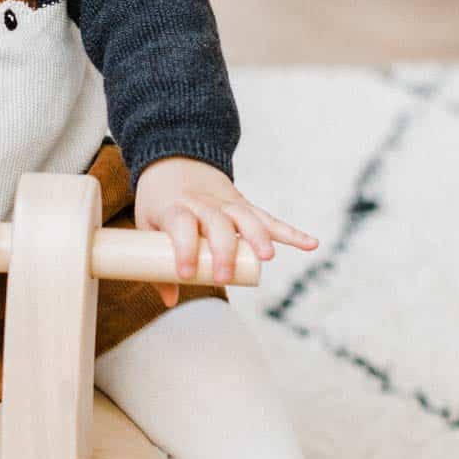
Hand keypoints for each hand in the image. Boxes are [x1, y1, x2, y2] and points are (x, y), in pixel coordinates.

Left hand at [133, 157, 318, 309]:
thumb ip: (155, 263)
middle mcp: (203, 202)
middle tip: (224, 277)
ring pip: (246, 217)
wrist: (174, 158)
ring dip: (258, 236)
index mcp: (175, 207)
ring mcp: (226, 202)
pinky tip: (310, 244)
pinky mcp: (244, 204)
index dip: (184, 248)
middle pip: (217, 223)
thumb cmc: (160, 201)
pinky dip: (291, 232)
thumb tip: (170, 300)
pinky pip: (269, 218)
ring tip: (266, 258)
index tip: (186, 273)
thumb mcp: (147, 224)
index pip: (181, 225)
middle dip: (224, 250)